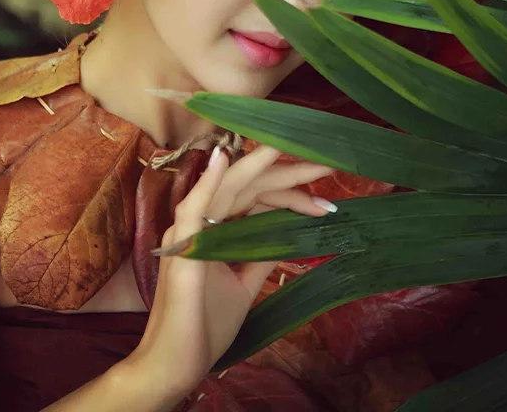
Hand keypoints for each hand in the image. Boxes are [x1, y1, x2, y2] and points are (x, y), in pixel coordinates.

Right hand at [123, 144, 335, 397]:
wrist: (178, 362)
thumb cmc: (206, 325)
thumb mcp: (245, 284)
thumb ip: (262, 255)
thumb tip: (290, 233)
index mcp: (214, 230)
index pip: (257, 199)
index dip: (293, 197)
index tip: (328, 204)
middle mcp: (200, 224)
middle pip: (249, 188)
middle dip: (289, 173)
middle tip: (327, 161)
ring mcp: (189, 232)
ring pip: (230, 188)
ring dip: (262, 165)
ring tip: (288, 144)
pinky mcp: (183, 247)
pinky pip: (195, 207)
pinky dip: (210, 181)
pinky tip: (225, 158)